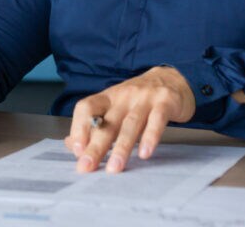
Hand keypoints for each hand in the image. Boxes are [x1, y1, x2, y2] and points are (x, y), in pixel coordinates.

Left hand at [64, 66, 194, 173]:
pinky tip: (145, 153)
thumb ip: (95, 124)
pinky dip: (150, 137)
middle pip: (106, 122)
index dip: (78, 128)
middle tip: (87, 166)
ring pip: (130, 124)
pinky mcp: (165, 102)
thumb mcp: (115, 106)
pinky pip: (156, 121)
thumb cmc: (139, 99)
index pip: (86, 107)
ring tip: (115, 167)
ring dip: (121, 147)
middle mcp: (123, 96)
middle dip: (95, 146)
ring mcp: (144, 98)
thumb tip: (72, 145)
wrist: (172, 78)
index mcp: (108, 97)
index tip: (76, 150)